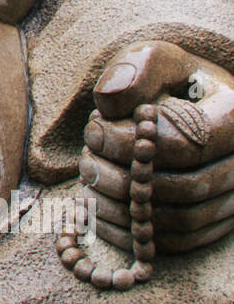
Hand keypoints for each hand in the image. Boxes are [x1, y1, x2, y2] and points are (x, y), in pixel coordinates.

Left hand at [80, 40, 233, 253]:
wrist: (179, 103)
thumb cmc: (164, 80)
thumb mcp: (152, 60)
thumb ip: (134, 72)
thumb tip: (109, 101)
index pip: (186, 145)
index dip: (132, 144)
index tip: (93, 130)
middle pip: (185, 190)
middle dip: (124, 180)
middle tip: (86, 163)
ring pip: (181, 223)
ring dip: (125, 210)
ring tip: (90, 183)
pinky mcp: (217, 222)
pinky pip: (179, 243)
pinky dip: (134, 234)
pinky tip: (99, 213)